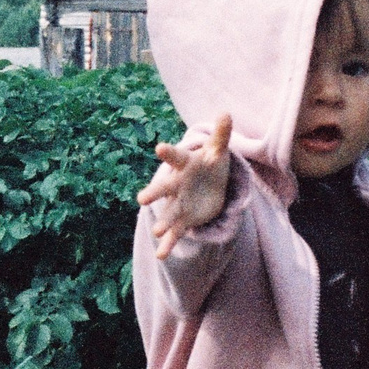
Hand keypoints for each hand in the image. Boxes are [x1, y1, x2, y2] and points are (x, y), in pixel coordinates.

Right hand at [137, 114, 233, 257]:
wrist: (207, 184)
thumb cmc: (210, 163)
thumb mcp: (218, 150)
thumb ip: (221, 134)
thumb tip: (226, 113)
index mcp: (185, 165)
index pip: (176, 157)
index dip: (169, 153)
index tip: (159, 147)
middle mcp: (177, 184)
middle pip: (165, 188)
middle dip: (155, 193)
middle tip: (142, 199)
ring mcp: (178, 202)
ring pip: (168, 213)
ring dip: (163, 222)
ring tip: (157, 232)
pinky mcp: (183, 218)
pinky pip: (175, 232)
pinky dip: (168, 244)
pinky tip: (161, 255)